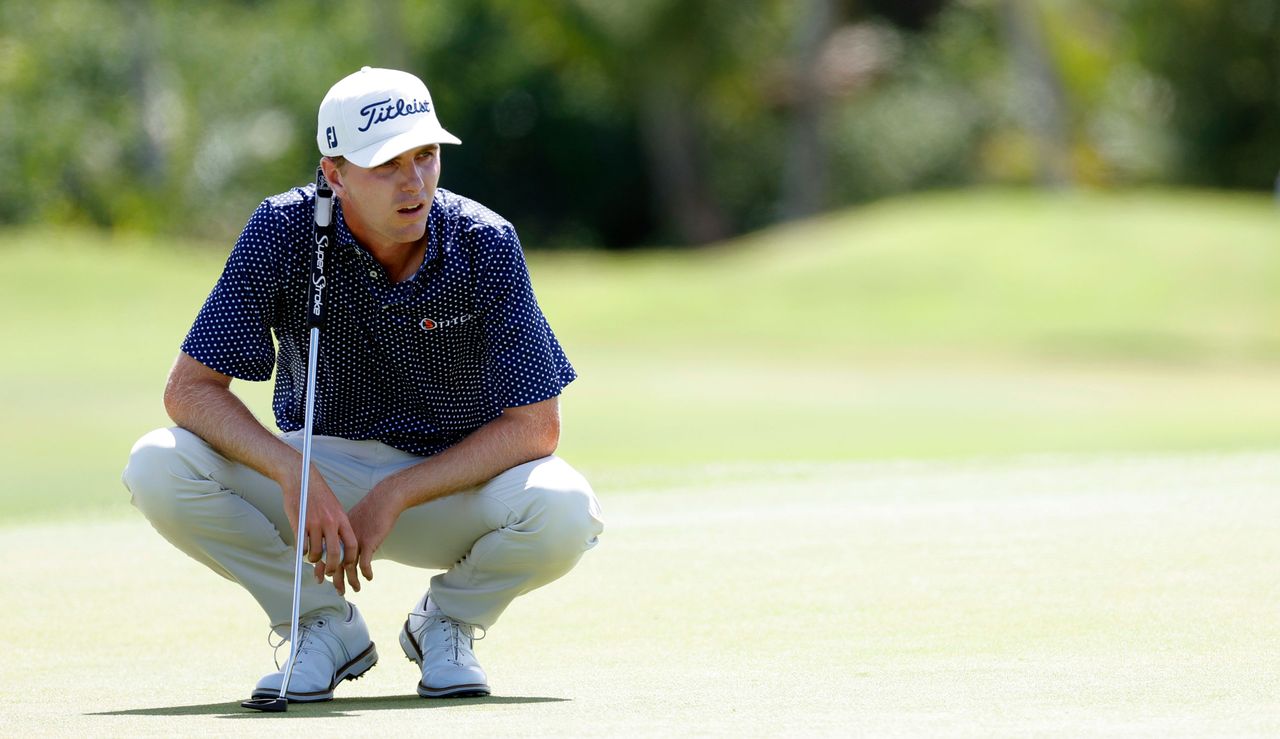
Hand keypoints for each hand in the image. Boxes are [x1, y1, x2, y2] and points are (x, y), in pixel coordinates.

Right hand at [281, 465, 360, 592]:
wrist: (301, 478)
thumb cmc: (318, 495)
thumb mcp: (334, 508)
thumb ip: (337, 526)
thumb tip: (338, 547)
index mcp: (341, 518)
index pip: (352, 544)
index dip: (350, 559)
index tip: (347, 565)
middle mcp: (329, 522)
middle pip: (334, 554)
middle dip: (331, 567)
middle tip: (328, 572)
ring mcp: (314, 523)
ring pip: (315, 552)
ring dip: (313, 559)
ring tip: (312, 557)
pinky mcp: (299, 524)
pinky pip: (301, 546)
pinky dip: (302, 552)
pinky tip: (302, 550)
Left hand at [321, 481, 400, 595]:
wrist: (383, 500)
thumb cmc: (370, 509)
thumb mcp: (352, 520)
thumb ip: (345, 533)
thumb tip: (340, 547)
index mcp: (337, 533)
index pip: (323, 553)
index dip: (321, 567)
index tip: (319, 579)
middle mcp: (344, 538)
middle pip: (335, 563)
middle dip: (336, 579)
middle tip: (339, 591)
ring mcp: (356, 540)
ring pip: (350, 566)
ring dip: (352, 580)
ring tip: (355, 589)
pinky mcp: (369, 542)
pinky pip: (365, 563)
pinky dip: (366, 572)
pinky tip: (369, 577)